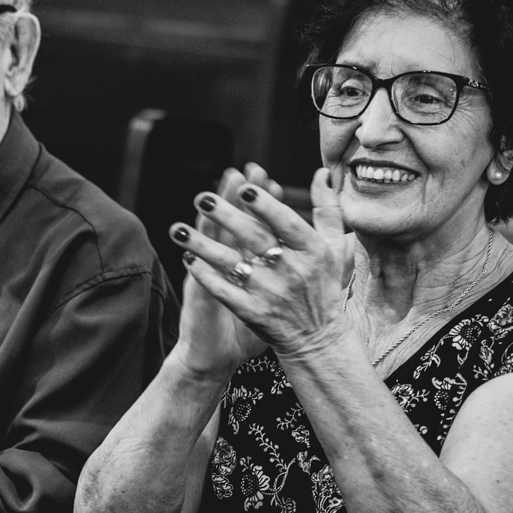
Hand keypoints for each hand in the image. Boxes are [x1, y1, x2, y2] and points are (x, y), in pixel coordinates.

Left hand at [172, 165, 356, 360]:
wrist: (318, 339)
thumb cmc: (324, 285)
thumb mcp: (334, 248)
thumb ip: (328, 210)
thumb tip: (321, 173)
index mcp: (313, 251)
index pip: (286, 223)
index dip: (266, 205)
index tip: (244, 187)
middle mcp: (292, 271)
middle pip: (254, 239)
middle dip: (226, 217)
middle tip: (202, 198)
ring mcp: (271, 294)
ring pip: (232, 264)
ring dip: (203, 246)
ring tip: (179, 229)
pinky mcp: (254, 314)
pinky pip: (224, 291)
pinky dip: (205, 275)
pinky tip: (188, 259)